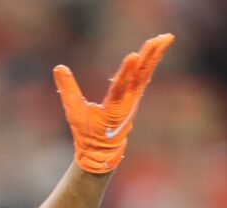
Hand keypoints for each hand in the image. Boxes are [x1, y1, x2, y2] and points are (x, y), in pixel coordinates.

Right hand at [55, 33, 173, 173]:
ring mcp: (133, 99)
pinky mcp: (134, 96)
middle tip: (161, 39)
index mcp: (113, 109)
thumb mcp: (74, 112)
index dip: (127, 72)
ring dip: (155, 55)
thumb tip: (59, 67)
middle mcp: (128, 103)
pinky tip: (158, 48)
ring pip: (146, 73)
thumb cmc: (87, 133)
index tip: (134, 56)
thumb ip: (67, 90)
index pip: (120, 88)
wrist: (102, 151)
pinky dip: (151, 61)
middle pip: (140, 76)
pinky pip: (145, 75)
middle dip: (150, 57)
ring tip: (166, 37)